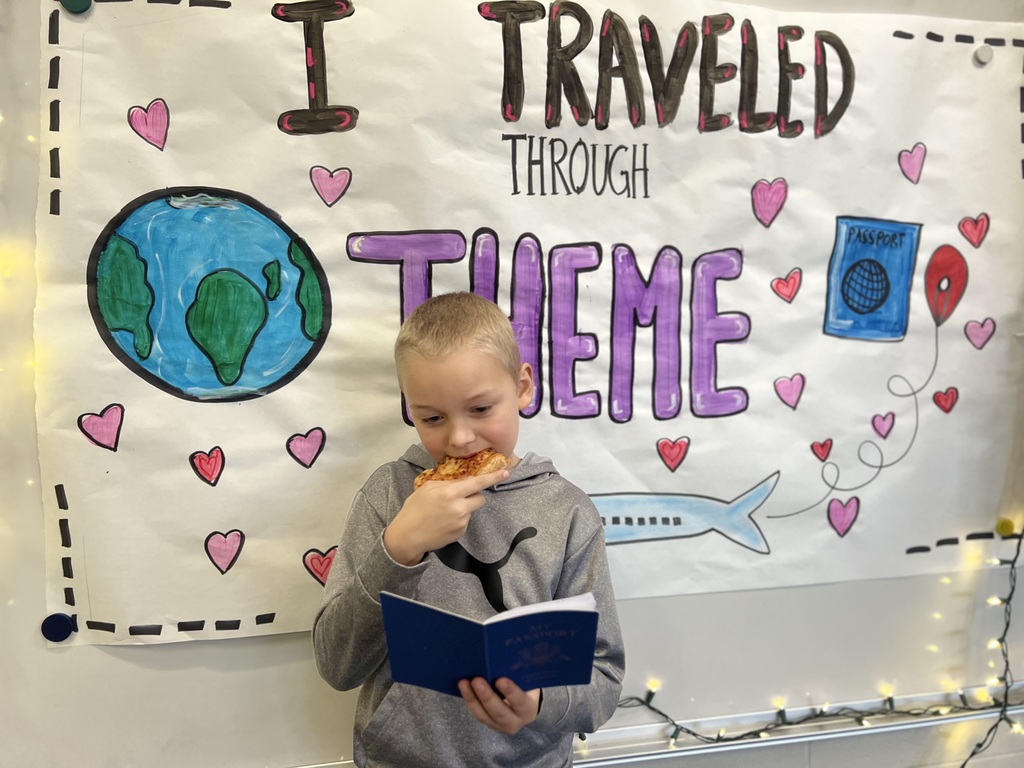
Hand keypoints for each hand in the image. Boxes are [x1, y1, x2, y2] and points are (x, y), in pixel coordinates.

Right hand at [383, 469, 508, 565]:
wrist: (407, 536)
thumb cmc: (414, 509)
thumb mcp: (428, 488)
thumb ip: (448, 483)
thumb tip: (465, 480)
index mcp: (451, 493)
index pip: (478, 483)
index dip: (494, 477)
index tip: (506, 472)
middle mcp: (460, 508)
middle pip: (480, 498)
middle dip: (474, 495)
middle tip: (460, 496)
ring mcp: (462, 522)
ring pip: (471, 510)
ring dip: (464, 508)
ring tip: (445, 512)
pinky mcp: (460, 533)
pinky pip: (465, 521)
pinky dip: (458, 519)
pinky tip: (444, 521)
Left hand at [458, 677, 539, 734]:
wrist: (523, 704)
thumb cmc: (526, 687)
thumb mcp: (528, 681)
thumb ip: (521, 673)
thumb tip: (507, 657)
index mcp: (528, 709)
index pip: (520, 701)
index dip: (511, 692)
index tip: (500, 680)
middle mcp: (515, 721)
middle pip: (499, 712)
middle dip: (487, 696)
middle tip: (477, 680)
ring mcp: (499, 724)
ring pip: (483, 715)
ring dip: (472, 698)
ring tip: (463, 683)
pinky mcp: (487, 722)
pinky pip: (476, 712)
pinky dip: (469, 699)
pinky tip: (463, 686)